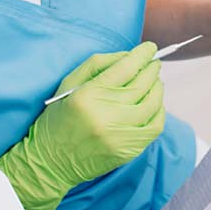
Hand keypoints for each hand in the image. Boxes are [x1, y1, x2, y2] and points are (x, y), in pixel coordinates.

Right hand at [0, 42, 165, 209]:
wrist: (52, 162)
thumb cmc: (59, 119)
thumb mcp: (69, 84)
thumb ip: (98, 64)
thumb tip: (129, 56)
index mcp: (89, 95)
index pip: (125, 68)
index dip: (142, 55)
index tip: (149, 48)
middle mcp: (106, 115)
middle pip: (142, 84)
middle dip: (152, 69)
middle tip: (153, 62)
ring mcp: (120, 135)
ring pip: (152, 104)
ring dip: (157, 88)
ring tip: (154, 81)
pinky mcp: (128, 150)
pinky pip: (155, 126)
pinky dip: (159, 110)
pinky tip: (153, 103)